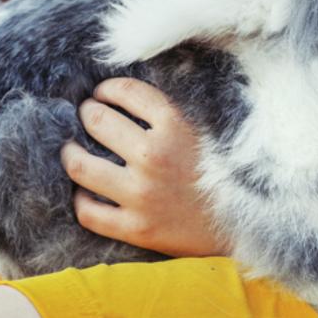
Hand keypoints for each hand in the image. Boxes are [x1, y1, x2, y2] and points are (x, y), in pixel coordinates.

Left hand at [63, 79, 224, 257]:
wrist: (247, 227)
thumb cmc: (227, 175)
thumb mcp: (208, 130)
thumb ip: (173, 112)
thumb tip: (129, 94)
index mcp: (175, 125)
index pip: (125, 92)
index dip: (107, 89)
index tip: (102, 94)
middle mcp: (154, 156)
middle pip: (96, 120)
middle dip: (86, 114)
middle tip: (87, 117)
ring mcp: (142, 194)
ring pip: (81, 165)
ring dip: (70, 153)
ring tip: (73, 151)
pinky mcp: (138, 228)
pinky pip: (88, 212)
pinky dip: (80, 199)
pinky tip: (85, 193)